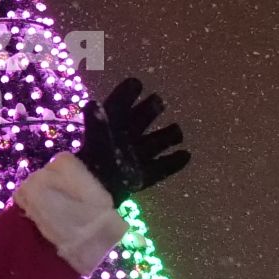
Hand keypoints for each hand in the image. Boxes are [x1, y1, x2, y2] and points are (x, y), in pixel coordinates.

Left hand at [75, 77, 188, 204]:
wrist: (92, 195)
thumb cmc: (94, 164)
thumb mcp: (97, 140)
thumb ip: (98, 123)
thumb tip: (93, 103)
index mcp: (110, 130)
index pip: (119, 108)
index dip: (126, 95)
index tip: (136, 83)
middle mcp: (122, 142)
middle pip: (139, 122)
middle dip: (149, 111)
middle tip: (159, 101)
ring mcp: (133, 159)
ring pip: (153, 144)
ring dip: (166, 137)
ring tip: (177, 130)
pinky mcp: (141, 177)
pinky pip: (160, 169)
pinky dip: (173, 163)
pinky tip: (186, 155)